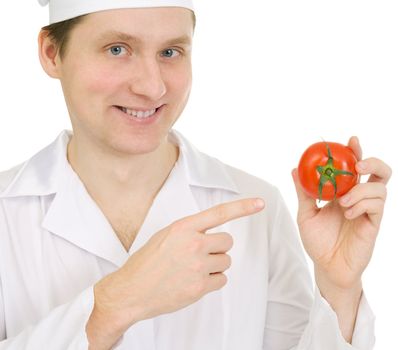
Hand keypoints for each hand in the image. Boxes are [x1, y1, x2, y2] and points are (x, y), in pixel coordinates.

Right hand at [87, 197, 264, 345]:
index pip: (219, 213)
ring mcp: (197, 266)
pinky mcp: (199, 287)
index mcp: (183, 227)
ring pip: (226, 261)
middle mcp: (193, 244)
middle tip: (201, 255)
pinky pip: (221, 280)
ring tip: (194, 269)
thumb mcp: (165, 236)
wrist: (131, 291)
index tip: (260, 203)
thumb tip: (210, 233)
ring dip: (215, 265)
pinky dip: (212, 281)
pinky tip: (194, 281)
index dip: (242, 207)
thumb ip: (189, 231)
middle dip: (219, 248)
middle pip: (227, 242)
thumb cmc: (147, 262)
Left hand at [292, 136, 391, 289]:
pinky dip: (362, 204)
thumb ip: (304, 192)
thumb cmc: (317, 241)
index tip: (351, 140)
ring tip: (343, 202)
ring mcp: (368, 211)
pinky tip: (348, 213)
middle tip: (358, 164)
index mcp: (344, 193)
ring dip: (361, 190)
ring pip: (379, 188)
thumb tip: (294, 169)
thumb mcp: (306, 213)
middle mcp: (359, 199)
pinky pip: (376, 206)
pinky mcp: (373, 224)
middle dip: (372, 162)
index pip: (355, 168)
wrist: (326, 266)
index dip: (356, 152)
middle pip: (378, 172)